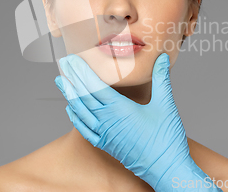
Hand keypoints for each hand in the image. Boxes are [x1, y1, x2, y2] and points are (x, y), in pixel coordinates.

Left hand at [55, 53, 221, 190]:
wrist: (166, 170)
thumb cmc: (166, 140)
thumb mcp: (165, 104)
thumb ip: (161, 79)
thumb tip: (162, 57)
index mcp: (119, 109)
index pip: (94, 85)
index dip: (81, 71)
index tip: (72, 60)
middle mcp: (107, 121)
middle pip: (83, 95)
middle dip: (72, 78)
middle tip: (63, 64)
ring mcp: (105, 134)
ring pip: (81, 112)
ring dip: (70, 95)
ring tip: (61, 81)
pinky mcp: (107, 145)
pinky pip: (85, 130)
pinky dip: (75, 118)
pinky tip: (71, 110)